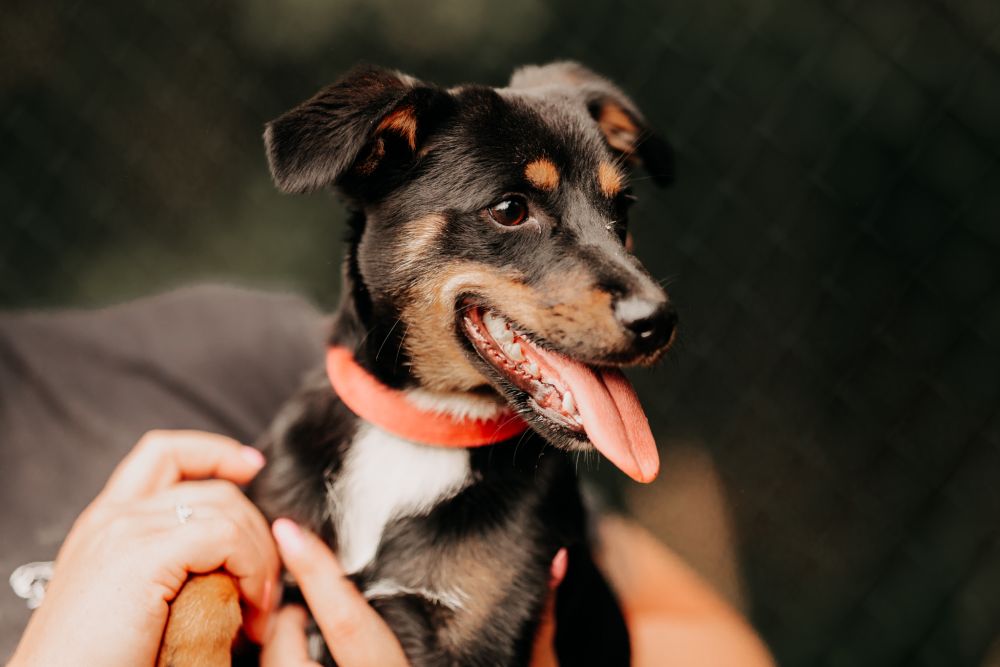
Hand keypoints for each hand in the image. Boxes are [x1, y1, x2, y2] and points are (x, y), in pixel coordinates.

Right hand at [9, 430, 279, 666]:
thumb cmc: (96, 659)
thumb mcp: (136, 597)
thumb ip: (172, 562)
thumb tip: (231, 557)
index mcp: (107, 522)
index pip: (164, 454)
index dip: (215, 452)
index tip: (251, 466)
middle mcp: (113, 518)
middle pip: (214, 489)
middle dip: (256, 533)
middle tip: (265, 589)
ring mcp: (125, 531)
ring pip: (228, 511)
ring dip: (260, 560)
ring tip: (258, 610)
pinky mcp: (140, 556)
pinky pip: (225, 537)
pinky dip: (252, 569)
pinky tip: (249, 609)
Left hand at [260, 519, 566, 665]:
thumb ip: (539, 630)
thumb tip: (558, 562)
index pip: (352, 628)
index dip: (320, 576)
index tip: (290, 529)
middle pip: (291, 659)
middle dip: (283, 616)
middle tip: (293, 592)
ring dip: (277, 650)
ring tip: (293, 628)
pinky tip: (304, 662)